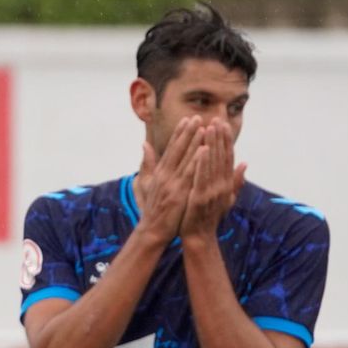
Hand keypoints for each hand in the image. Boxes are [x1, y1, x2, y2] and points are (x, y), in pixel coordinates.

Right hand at [136, 116, 202, 240]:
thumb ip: (147, 164)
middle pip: (178, 149)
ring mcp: (171, 184)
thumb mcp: (147, 184)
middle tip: (198, 116)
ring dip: (194, 142)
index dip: (179, 133)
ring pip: (184, 159)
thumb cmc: (153, 209)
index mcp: (159, 173)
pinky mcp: (178, 194)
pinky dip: (196, 161)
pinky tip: (204, 149)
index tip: (188, 119)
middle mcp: (164, 175)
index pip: (171, 148)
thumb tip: (144, 144)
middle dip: (188, 132)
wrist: (152, 231)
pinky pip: (189, 174)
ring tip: (203, 127)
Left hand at [181, 119, 246, 238]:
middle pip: (221, 156)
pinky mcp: (201, 197)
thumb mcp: (226, 197)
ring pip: (213, 163)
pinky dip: (203, 162)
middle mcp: (222, 185)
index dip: (226, 140)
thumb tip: (245, 163)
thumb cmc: (208, 216)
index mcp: (226, 183)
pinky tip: (202, 149)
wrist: (199, 236)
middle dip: (219, 137)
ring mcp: (212, 191)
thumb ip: (236, 180)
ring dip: (212, 144)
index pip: (227, 157)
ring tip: (209, 127)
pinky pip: (202, 176)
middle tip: (216, 118)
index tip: (222, 124)